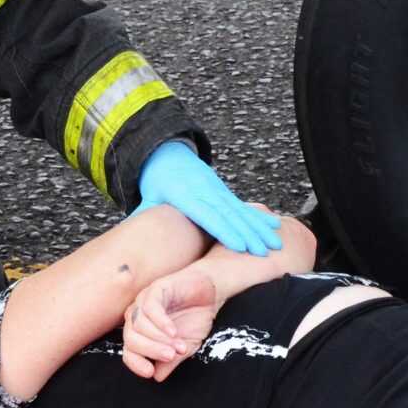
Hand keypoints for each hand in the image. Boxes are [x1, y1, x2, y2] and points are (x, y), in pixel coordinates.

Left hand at [122, 266, 220, 380]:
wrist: (211, 294)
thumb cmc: (195, 318)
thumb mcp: (186, 346)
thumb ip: (171, 361)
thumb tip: (157, 377)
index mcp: (141, 333)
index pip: (129, 351)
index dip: (136, 363)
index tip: (150, 373)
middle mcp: (137, 317)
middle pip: (131, 338)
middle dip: (150, 350)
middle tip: (170, 356)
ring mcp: (144, 302)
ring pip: (139, 324)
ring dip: (159, 338)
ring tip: (178, 345)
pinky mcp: (156, 289)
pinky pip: (151, 307)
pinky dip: (160, 322)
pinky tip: (173, 331)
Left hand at [135, 141, 282, 255]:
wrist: (166, 155)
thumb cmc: (156, 183)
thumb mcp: (147, 200)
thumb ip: (143, 220)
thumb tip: (130, 246)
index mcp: (184, 194)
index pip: (207, 215)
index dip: (224, 231)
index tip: (240, 246)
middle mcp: (205, 191)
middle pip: (229, 215)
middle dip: (249, 234)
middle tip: (265, 252)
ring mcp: (217, 190)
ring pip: (241, 211)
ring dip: (260, 228)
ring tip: (276, 243)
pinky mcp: (224, 192)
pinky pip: (243, 206)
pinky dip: (259, 217)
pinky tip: (274, 226)